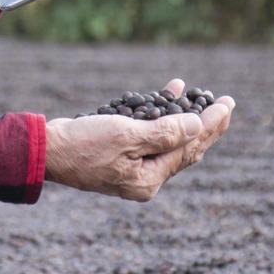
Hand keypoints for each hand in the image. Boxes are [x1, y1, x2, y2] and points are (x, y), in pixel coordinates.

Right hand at [43, 79, 235, 200]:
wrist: (45, 150)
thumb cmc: (83, 144)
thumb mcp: (127, 136)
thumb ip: (164, 133)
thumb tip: (198, 127)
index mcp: (149, 180)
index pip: (190, 148)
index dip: (212, 125)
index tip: (227, 104)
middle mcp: (144, 178)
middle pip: (185, 148)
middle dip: (205, 124)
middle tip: (225, 103)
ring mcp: (132, 168)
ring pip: (168, 140)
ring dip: (183, 116)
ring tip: (198, 94)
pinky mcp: (120, 155)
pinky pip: (150, 134)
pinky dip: (160, 115)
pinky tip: (166, 94)